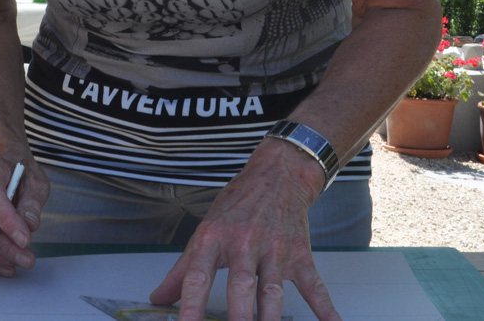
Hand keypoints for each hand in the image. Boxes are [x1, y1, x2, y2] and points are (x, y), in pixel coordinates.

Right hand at [0, 155, 49, 277]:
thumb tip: (29, 227)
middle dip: (4, 245)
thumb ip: (32, 204)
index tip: (25, 240)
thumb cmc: (21, 174)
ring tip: (20, 263)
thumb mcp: (36, 182)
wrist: (6, 167)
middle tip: (27, 258)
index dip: (7, 222)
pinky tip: (7, 266)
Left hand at [150, 140, 338, 320]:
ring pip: (272, 291)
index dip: (190, 307)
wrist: (278, 175)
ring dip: (270, 318)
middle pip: (240, 287)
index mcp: (214, 239)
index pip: (198, 278)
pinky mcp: (300, 255)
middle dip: (238, 318)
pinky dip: (324, 308)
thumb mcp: (204, 231)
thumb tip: (158, 299)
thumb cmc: (238, 204)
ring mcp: (274, 251)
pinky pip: (313, 286)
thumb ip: (181, 270)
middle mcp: (244, 245)